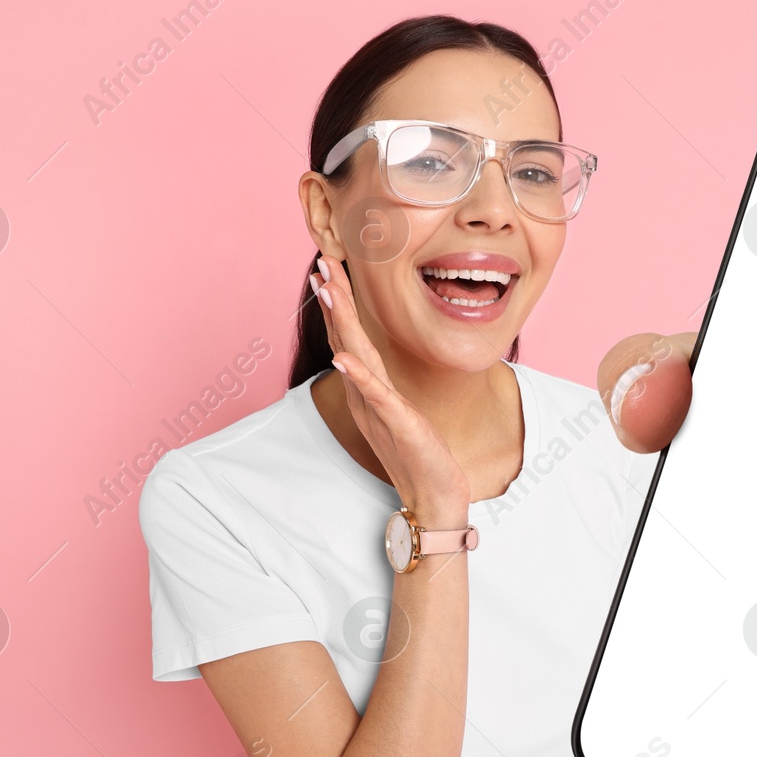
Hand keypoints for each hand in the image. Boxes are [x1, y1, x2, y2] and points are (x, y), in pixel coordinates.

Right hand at [311, 256, 469, 514]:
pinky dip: (357, 375)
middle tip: (323, 261)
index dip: (339, 303)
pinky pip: (373, 395)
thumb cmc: (418, 454)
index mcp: (368, 387)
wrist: (433, 494)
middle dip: (334, 298)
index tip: (329, 268)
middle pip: (345, 337)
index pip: (349, 337)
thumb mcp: (399, 412)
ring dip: (340, 322)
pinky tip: (343, 357)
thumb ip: (382, 389)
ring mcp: (377, 407)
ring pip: (355, 356)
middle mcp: (366, 394)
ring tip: (327, 291)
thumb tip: (371, 367)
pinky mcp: (395, 423)